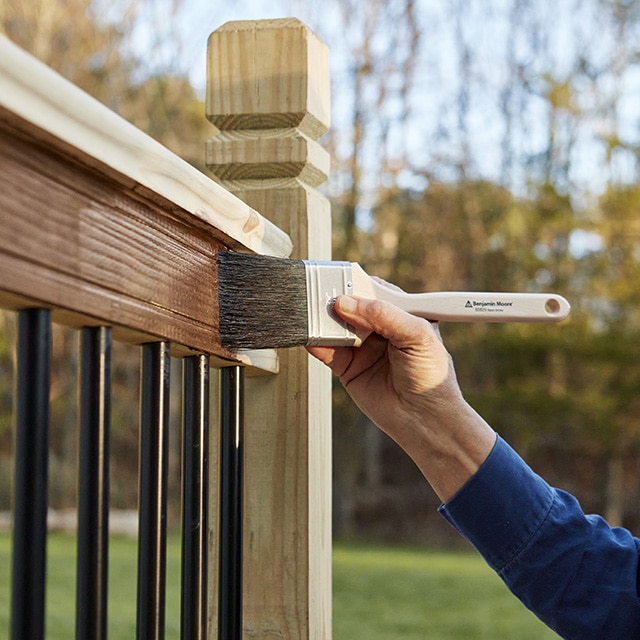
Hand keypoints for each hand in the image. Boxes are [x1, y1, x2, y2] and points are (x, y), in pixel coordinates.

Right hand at [308, 295, 495, 501]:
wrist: (425, 420)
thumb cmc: (433, 377)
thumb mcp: (417, 335)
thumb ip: (383, 315)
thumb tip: (347, 302)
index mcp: (401, 314)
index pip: (375, 291)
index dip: (358, 285)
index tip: (342, 281)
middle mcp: (380, 329)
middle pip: (352, 307)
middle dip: (337, 301)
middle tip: (325, 298)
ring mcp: (362, 349)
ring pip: (337, 327)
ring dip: (324, 320)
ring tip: (314, 314)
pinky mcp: (348, 369)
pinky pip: (327, 351)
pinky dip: (316, 343)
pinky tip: (312, 337)